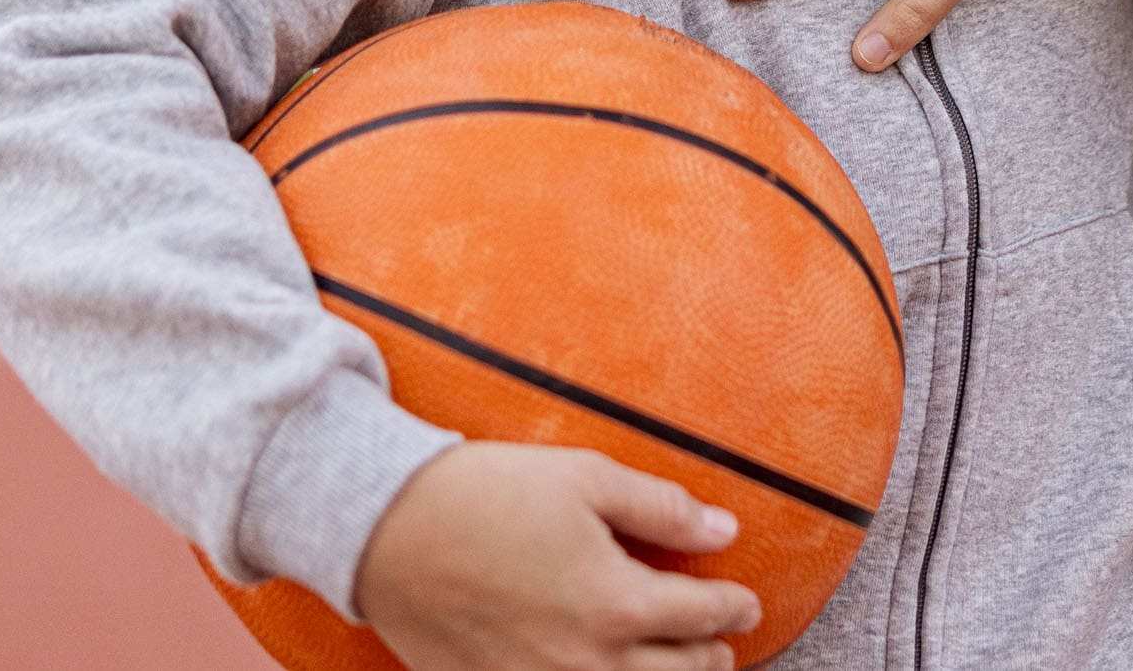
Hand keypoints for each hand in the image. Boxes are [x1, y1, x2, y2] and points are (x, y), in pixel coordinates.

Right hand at [353, 442, 761, 670]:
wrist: (387, 530)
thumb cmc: (487, 494)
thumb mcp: (587, 480)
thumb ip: (663, 509)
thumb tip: (723, 531)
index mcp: (617, 605)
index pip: (704, 617)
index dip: (734, 607)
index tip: (744, 602)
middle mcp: (587, 662)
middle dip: (712, 658)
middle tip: (722, 643)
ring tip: (682, 669)